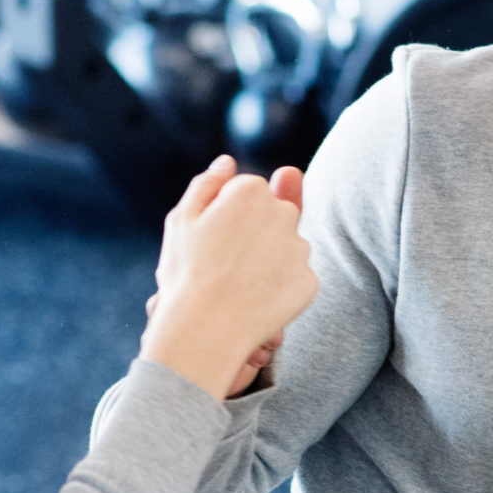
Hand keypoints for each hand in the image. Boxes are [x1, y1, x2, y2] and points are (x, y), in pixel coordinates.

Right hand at [141, 159, 312, 398]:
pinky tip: (256, 302)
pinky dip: (279, 289)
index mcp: (250, 191)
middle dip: (254, 234)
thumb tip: (227, 162)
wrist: (205, 330)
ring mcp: (299, 249)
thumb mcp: (182, 220)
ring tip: (238, 287)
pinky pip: (295, 280)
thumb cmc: (187, 273)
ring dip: (268, 262)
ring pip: (285, 249)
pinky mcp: (309, 282)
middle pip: (272, 217)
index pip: (249, 193)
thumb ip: (207, 184)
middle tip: (223, 265)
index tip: (212, 239)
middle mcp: (282, 213)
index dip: (227, 216)